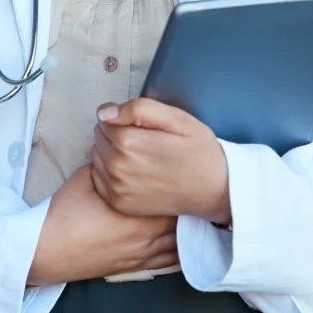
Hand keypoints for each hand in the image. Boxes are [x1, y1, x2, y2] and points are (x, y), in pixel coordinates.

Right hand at [28, 165, 178, 285]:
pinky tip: (184, 241)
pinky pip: (169, 262)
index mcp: (137, 212)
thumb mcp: (86, 177)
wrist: (48, 248)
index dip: (179, 182)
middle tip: (192, 190)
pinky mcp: (136, 267)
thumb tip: (119, 158)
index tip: (184, 171)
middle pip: (180, 220)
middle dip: (186, 205)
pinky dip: (180, 251)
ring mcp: (143, 254)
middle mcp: (146, 236)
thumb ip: (109, 167)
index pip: (170, 196)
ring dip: (186, 228)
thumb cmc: (65, 213)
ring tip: (192, 214)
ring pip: (178, 241)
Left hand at [91, 98, 231, 224]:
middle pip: (99, 136)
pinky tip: (133, 173)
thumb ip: (139, 109)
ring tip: (140, 157)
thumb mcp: (177, 119)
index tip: (143, 127)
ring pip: (97, 155)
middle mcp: (118, 168)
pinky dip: (110, 172)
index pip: (105, 119)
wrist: (215, 191)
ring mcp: (117, 189)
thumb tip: (105, 112)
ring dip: (111, 152)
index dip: (123, 118)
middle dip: (116, 133)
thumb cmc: (198, 152)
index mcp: (129, 143)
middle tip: (144, 141)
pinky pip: (99, 177)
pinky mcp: (118, 203)